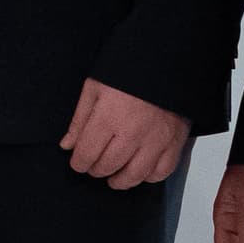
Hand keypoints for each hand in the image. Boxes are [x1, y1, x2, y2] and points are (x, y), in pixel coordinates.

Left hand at [61, 78, 189, 189]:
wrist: (165, 61)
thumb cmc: (126, 73)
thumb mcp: (94, 88)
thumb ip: (80, 120)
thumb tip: (67, 146)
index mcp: (108, 117)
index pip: (87, 154)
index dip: (79, 163)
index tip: (78, 162)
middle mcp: (132, 132)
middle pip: (108, 166)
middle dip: (96, 170)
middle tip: (94, 166)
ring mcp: (156, 139)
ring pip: (135, 175)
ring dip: (120, 181)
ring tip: (113, 178)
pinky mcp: (175, 140)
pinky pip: (162, 171)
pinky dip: (149, 177)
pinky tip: (139, 172)